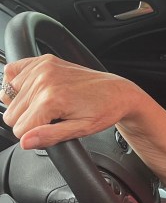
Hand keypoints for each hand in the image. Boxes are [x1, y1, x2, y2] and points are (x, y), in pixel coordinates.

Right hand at [1, 54, 139, 150]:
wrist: (117, 91)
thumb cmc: (103, 110)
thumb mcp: (80, 130)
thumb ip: (49, 136)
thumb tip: (25, 141)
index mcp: (51, 100)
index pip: (19, 129)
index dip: (33, 135)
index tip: (49, 129)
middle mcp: (43, 80)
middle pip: (11, 114)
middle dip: (28, 121)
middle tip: (50, 117)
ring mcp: (42, 68)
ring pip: (8, 97)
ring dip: (23, 104)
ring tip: (46, 104)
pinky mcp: (42, 60)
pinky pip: (11, 73)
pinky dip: (18, 84)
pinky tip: (35, 90)